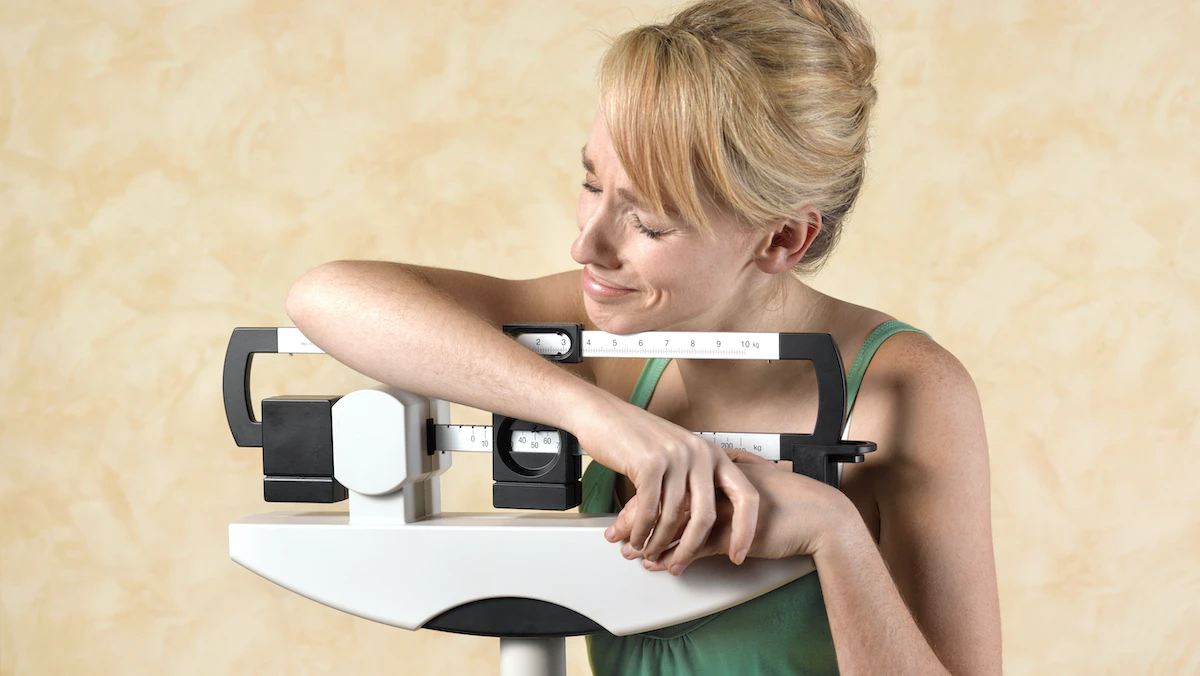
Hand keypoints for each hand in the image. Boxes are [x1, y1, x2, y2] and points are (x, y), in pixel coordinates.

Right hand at [567, 393, 760, 569]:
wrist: (603, 414)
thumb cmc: (638, 437)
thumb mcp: (680, 453)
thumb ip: (696, 479)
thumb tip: (707, 520)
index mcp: (713, 453)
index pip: (746, 495)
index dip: (746, 529)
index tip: (738, 553)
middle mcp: (699, 453)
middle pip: (707, 515)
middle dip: (692, 548)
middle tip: (680, 564)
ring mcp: (675, 457)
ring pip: (674, 516)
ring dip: (659, 542)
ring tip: (649, 552)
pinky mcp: (649, 464)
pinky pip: (650, 510)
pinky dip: (641, 531)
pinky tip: (636, 539)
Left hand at [606, 451, 853, 574]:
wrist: (817, 515)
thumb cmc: (783, 504)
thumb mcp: (738, 496)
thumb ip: (711, 499)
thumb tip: (680, 510)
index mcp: (713, 469)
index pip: (664, 482)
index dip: (640, 500)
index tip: (621, 516)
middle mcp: (713, 484)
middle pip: (662, 501)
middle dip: (636, 523)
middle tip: (616, 538)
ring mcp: (721, 507)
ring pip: (673, 525)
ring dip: (650, 543)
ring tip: (634, 555)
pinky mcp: (731, 531)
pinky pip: (694, 546)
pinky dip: (674, 557)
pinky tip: (662, 565)